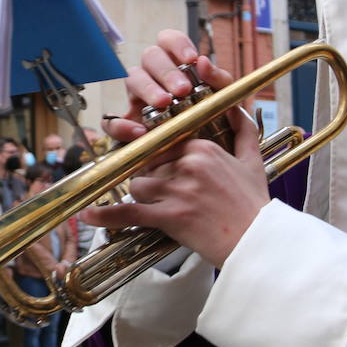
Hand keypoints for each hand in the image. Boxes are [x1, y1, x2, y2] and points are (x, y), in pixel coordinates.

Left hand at [84, 32, 266, 267]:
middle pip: (148, 164)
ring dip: (145, 199)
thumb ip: (241, 126)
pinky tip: (89, 216)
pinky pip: (129, 212)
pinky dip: (107, 216)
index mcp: (203, 146)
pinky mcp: (170, 215)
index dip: (160, 160)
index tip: (162, 170)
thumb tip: (232, 103)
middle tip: (167, 196)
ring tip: (165, 212)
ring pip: (138, 185)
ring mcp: (177, 189)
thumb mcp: (252, 159)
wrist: (257, 243)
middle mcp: (188, 163)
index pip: (163, 144)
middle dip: (152, 180)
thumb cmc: (253, 204)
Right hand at [103, 29, 235, 146]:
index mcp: (174, 63)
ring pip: (131, 80)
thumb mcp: (222, 99)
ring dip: (148, 89)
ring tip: (165, 104)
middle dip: (166, 71)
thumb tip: (203, 62)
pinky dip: (122, 125)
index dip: (177, 44)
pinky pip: (113, 121)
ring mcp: (137, 98)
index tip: (191, 59)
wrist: (203, 156)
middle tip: (183, 90)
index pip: (167, 39)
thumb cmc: (211, 119)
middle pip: (149, 56)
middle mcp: (152, 75)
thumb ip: (218, 80)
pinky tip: (141, 132)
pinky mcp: (128, 124)